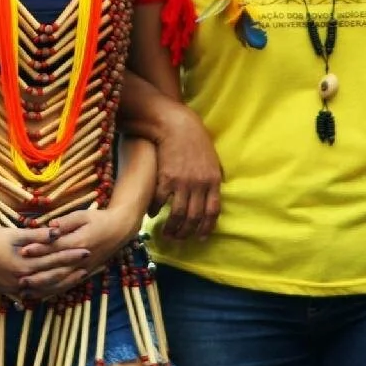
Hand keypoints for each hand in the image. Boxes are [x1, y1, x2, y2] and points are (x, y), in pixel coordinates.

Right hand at [0, 226, 88, 298]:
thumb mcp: (13, 234)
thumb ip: (37, 235)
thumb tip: (58, 232)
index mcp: (26, 264)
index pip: (55, 259)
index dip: (71, 255)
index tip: (86, 250)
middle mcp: (23, 280)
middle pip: (53, 276)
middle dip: (72, 270)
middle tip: (88, 265)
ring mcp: (16, 288)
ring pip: (45, 289)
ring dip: (62, 283)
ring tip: (76, 278)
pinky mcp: (10, 292)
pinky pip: (32, 295)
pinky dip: (45, 292)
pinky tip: (54, 290)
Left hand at [23, 206, 140, 294]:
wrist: (120, 230)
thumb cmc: (100, 219)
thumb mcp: (83, 215)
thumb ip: (66, 222)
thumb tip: (50, 226)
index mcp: (79, 242)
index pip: (55, 247)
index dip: (39, 249)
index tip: (23, 251)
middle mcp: (81, 259)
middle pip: (56, 270)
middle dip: (37, 275)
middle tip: (19, 278)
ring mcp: (84, 268)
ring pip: (61, 282)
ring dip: (44, 288)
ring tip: (26, 291)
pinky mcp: (85, 273)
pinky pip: (68, 285)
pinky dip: (55, 291)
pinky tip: (42, 295)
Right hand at [152, 103, 221, 239]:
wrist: (177, 125)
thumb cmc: (195, 140)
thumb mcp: (212, 160)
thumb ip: (213, 179)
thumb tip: (212, 197)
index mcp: (213, 181)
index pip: (212, 212)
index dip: (206, 228)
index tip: (200, 238)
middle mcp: (200, 184)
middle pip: (194, 218)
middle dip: (187, 233)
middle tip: (179, 239)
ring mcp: (183, 182)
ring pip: (178, 215)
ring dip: (172, 228)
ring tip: (166, 234)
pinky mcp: (166, 178)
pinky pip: (160, 202)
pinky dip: (155, 211)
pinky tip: (153, 215)